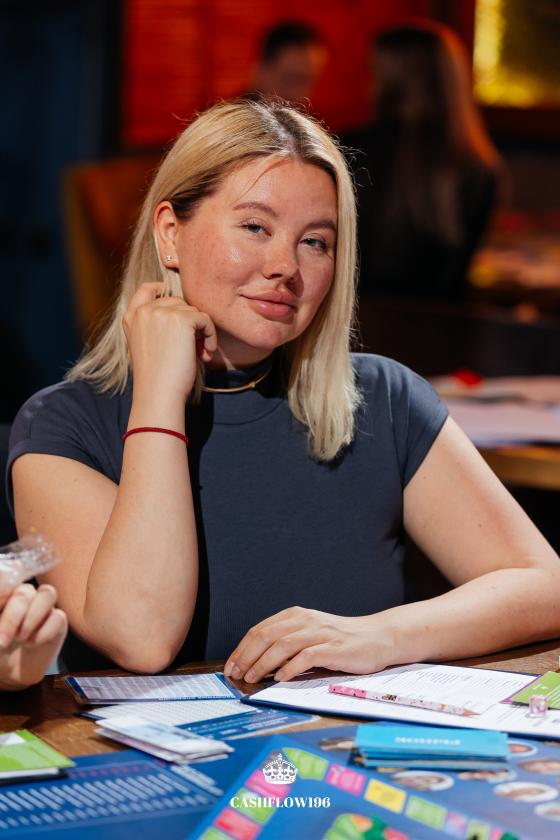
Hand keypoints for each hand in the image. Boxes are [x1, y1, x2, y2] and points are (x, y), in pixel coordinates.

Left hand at [0, 583, 66, 689]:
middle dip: (13, 617)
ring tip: (20, 639)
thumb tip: (5, 588)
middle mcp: (24, 595)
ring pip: (48, 594)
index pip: (7, 576)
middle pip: (25, 591)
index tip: (0, 603)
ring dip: (32, 618)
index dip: (5, 583)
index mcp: (6, 593)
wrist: (9, 672)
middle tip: (2, 641)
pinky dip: (44, 632)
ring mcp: (43, 607)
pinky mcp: (58, 622)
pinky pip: (58, 616)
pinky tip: (32, 644)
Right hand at [122, 282, 217, 400]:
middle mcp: (144, 311)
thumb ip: (156, 325)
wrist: (158, 393)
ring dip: (200, 331)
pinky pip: (205, 319)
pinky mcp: (181, 318)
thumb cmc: (156, 377)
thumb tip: (187, 313)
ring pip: (193, 311)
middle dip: (188, 323)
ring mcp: (161, 312)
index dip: (163, 290)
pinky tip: (205, 354)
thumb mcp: (147, 345)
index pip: (147, 289)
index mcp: (131, 317)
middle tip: (193, 347)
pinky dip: (210, 335)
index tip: (178, 305)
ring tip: (199, 353)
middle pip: (177, 302)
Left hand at [223, 606, 394, 682]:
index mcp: (296, 615)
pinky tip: (280, 678)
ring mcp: (320, 633)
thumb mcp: (310, 634)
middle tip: (236, 674)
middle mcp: (305, 620)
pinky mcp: (334, 648)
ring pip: (283, 645)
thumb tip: (255, 663)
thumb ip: (286, 643)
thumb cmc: (340, 640)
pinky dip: (291, 667)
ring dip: (263, 663)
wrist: (377, 637)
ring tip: (252, 678)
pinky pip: (307, 656)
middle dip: (247, 656)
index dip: (242, 649)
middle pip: (267, 635)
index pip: (260, 630)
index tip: (230, 666)